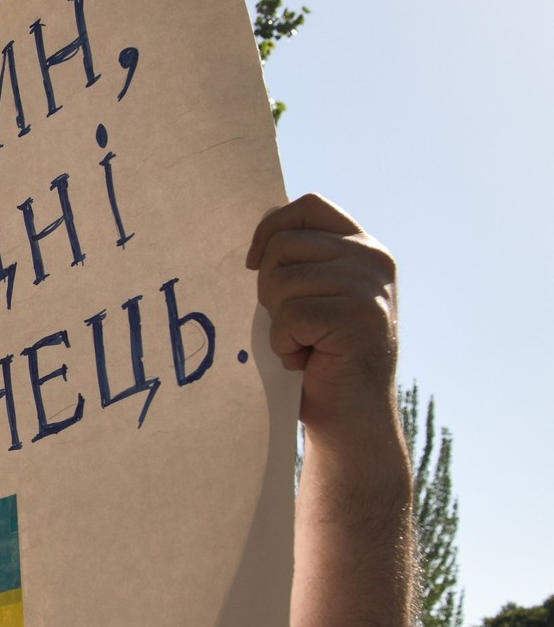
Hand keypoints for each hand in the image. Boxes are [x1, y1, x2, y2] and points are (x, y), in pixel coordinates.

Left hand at [244, 194, 398, 443]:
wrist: (351, 418)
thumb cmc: (320, 359)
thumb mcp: (312, 297)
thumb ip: (298, 263)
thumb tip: (253, 238)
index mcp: (363, 247)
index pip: (307, 207)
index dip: (269, 229)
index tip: (253, 264)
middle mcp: (373, 259)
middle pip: (283, 245)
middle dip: (268, 288)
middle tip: (290, 324)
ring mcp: (369, 287)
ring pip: (281, 281)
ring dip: (277, 322)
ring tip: (304, 344)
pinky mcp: (359, 316)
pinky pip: (289, 316)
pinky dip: (284, 345)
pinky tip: (307, 359)